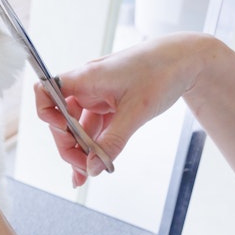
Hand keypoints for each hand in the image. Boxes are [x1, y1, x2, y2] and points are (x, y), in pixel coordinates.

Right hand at [35, 35, 196, 186]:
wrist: (187, 60)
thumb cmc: (162, 72)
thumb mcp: (136, 112)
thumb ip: (111, 142)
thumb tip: (91, 169)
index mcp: (86, 78)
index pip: (46, 90)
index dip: (46, 113)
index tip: (62, 133)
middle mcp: (86, 85)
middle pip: (60, 118)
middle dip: (67, 144)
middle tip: (83, 167)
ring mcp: (96, 95)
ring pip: (77, 127)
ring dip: (80, 150)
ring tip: (86, 174)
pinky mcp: (108, 104)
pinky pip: (93, 128)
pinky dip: (93, 146)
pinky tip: (94, 165)